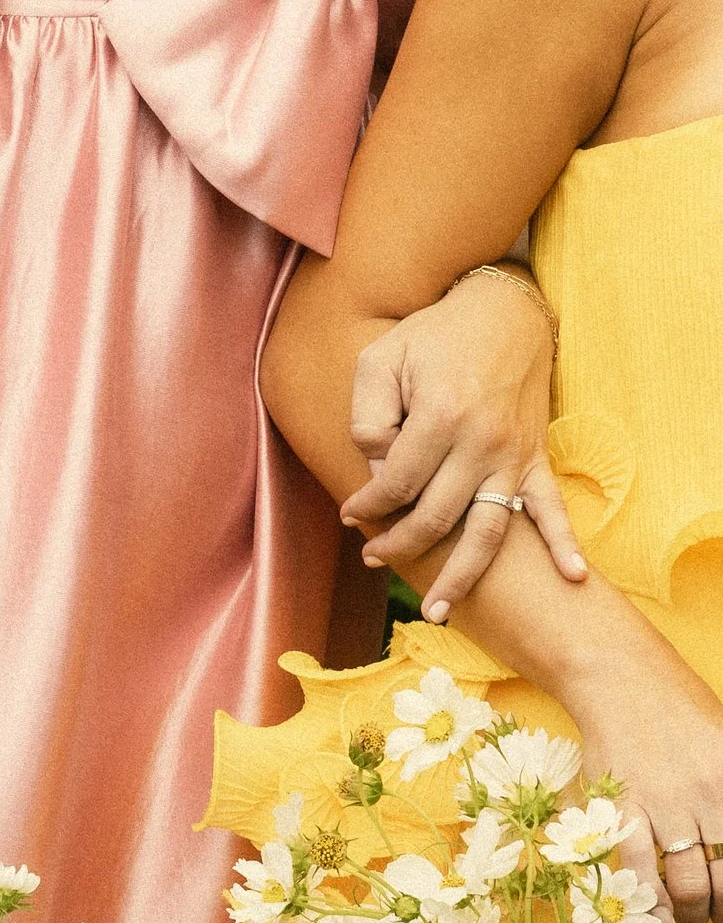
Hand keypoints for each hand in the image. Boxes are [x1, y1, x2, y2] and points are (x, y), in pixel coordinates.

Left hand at [342, 267, 585, 622]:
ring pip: (487, 531)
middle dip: (397, 546)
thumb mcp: (380, 360)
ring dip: (461, 576)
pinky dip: (565, 544)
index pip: (394, 486)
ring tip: (435, 612)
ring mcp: (513, 455)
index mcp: (440, 418)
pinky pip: (551, 507)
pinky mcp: (534, 458)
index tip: (350, 513)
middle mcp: (481, 444)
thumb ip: (367, 416)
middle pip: (434, 519)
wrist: (504, 310)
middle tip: (373, 558)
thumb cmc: (433, 336)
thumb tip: (375, 468)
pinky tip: (572, 579)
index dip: (365, 506)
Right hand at [570, 627, 722, 922]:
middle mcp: (708, 796)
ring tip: (689, 918)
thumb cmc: (681, 713)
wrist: (624, 685)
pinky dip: (649, 900)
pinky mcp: (622, 811)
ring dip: (691, 913)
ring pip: (689, 884)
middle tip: (717, 916)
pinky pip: (639, 872)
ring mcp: (664, 806)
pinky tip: (654, 908)